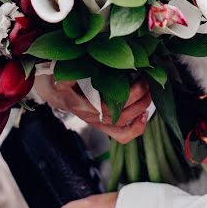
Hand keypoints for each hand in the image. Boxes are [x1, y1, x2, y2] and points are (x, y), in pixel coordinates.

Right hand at [33, 74, 150, 142]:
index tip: (139, 77)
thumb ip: (68, 74)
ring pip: (122, 126)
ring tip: (150, 93)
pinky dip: (136, 128)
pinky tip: (145, 115)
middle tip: (148, 80)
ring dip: (140, 110)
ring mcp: (97, 123)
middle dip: (138, 98)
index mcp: (79, 104)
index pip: (107, 106)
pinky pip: (122, 135)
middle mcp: (89, 117)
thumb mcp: (61, 72)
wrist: (56, 92)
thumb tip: (72, 75)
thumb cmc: (62, 77)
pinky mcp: (104, 126)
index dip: (127, 95)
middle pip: (118, 114)